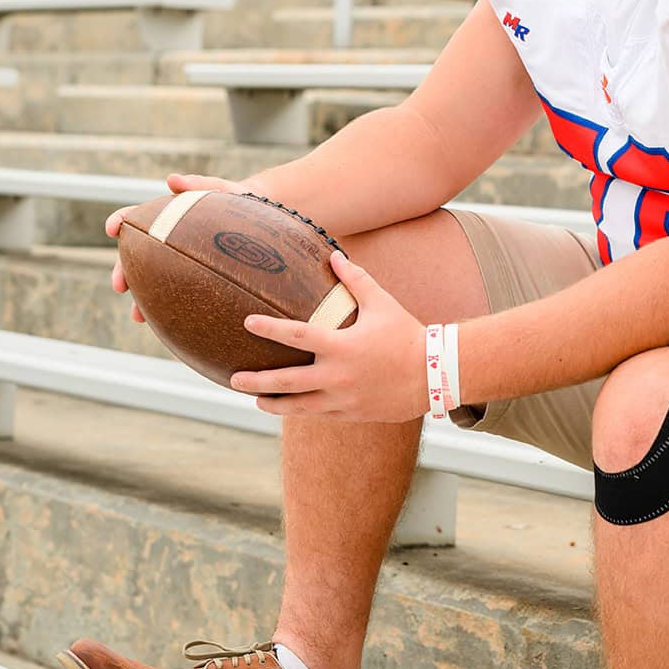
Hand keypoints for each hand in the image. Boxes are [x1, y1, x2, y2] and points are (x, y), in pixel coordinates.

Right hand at [107, 171, 241, 323]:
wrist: (262, 220)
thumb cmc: (239, 201)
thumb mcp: (222, 189)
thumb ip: (198, 184)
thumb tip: (172, 180)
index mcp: (169, 215)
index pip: (137, 216)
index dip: (120, 220)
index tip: (111, 228)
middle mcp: (168, 240)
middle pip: (136, 256)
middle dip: (123, 271)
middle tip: (119, 286)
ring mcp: (179, 262)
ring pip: (152, 281)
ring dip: (140, 299)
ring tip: (137, 316)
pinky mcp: (194, 279)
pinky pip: (176, 295)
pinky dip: (166, 309)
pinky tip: (165, 325)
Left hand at [232, 252, 428, 421]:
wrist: (433, 374)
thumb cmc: (406, 333)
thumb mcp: (382, 303)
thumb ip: (356, 279)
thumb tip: (334, 254)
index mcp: (342, 346)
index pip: (296, 336)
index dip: (269, 328)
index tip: (247, 323)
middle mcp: (338, 376)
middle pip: (287, 381)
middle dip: (257, 381)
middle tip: (234, 378)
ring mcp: (343, 400)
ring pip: (298, 407)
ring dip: (273, 403)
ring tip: (255, 400)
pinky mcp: (350, 414)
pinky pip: (319, 414)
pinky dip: (301, 410)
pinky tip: (288, 407)